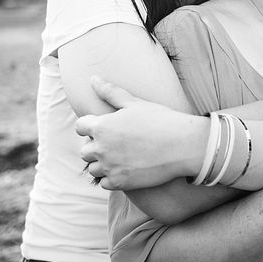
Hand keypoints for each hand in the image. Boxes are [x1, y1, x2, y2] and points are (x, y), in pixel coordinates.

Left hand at [74, 77, 207, 190]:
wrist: (182, 146)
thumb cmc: (160, 120)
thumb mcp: (135, 103)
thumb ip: (110, 92)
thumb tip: (93, 78)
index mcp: (102, 126)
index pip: (80, 127)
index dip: (90, 126)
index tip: (105, 127)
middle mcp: (101, 148)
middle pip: (85, 150)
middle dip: (96, 146)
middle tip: (116, 143)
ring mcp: (109, 168)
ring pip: (93, 168)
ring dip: (102, 163)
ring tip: (121, 157)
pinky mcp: (119, 183)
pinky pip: (104, 183)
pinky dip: (111, 177)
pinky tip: (126, 169)